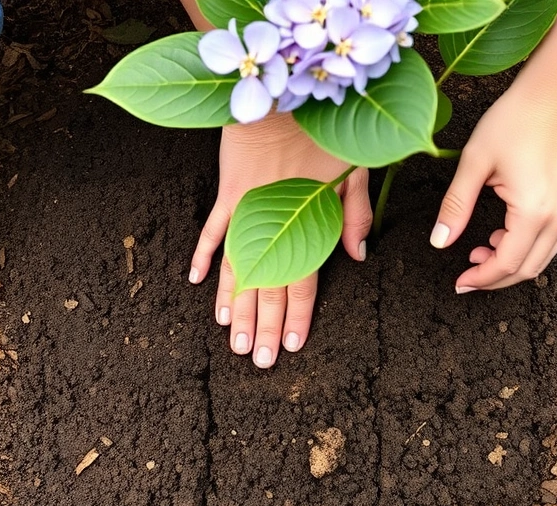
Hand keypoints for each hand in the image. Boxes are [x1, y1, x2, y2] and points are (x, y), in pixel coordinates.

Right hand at [189, 114, 370, 367]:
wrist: (283, 96)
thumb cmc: (326, 130)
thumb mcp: (354, 170)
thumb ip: (356, 217)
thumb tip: (359, 256)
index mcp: (308, 224)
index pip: (302, 283)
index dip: (295, 317)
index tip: (288, 346)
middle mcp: (275, 226)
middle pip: (267, 287)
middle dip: (261, 326)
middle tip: (254, 358)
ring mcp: (247, 213)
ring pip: (237, 270)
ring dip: (234, 305)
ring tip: (229, 337)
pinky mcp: (228, 194)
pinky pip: (212, 232)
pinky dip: (203, 256)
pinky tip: (197, 283)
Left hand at [429, 84, 556, 291]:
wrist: (552, 94)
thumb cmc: (513, 120)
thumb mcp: (474, 163)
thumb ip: (455, 206)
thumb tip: (439, 242)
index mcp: (534, 211)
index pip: (507, 264)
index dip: (480, 279)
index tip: (458, 283)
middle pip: (526, 270)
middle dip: (494, 278)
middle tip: (466, 275)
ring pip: (540, 259)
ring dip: (510, 264)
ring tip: (479, 249)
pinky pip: (550, 242)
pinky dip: (525, 248)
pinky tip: (501, 235)